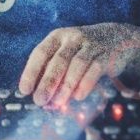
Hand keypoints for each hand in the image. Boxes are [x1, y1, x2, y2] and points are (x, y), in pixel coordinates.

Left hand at [18, 23, 138, 106]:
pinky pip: (95, 69)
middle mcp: (73, 38)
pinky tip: (78, 97)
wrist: (115, 38)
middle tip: (39, 100)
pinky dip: (85, 84)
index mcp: (57, 37)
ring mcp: (91, 45)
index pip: (40, 53)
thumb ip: (52, 72)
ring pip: (77, 64)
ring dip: (66, 85)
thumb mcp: (64, 54)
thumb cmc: (81, 51)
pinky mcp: (106, 55)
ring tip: (58, 102)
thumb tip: (39, 96)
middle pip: (58, 60)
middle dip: (48, 82)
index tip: (24, 91)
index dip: (31, 72)